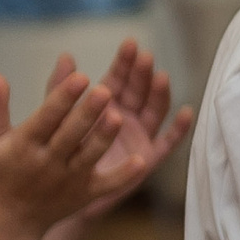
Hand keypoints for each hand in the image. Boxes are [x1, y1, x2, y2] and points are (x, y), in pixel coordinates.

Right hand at [0, 70, 123, 234]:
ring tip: (119, 116)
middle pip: (71, 134)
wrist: (7, 219)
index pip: (46, 118)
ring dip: (105, 137)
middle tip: (105, 90)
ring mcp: (68, 179)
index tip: (80, 77)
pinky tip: (141, 161)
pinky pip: (106, 186)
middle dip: (88, 113)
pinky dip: (123, 175)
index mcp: (23, 145)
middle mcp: (47, 162)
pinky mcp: (85, 194)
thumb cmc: (1, 171)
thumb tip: (0, 78)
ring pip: (90, 156)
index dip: (63, 98)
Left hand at [66, 41, 193, 217]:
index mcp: (106, 106)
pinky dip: (179, 129)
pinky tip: (186, 113)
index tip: (130, 44)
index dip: (125, 62)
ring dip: (159, 94)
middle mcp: (127, 118)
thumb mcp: (53, 119)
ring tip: (161, 78)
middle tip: (144, 57)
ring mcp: (140, 137)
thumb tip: (66, 55)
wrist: (57, 195)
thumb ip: (59, 88)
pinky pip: (168, 143)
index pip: (119, 79)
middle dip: (143, 73)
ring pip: (154, 111)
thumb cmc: (56, 154)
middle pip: (139, 91)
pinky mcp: (148, 158)